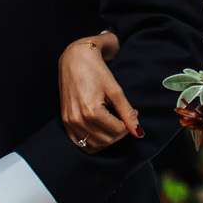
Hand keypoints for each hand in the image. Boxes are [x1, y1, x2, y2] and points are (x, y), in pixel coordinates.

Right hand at [60, 32, 140, 151]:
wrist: (74, 58)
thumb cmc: (95, 70)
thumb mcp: (115, 90)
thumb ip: (126, 113)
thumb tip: (138, 132)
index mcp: (92, 111)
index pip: (117, 131)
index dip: (129, 124)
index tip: (132, 112)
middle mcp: (78, 119)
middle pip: (106, 140)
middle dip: (120, 132)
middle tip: (124, 118)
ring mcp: (69, 121)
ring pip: (94, 144)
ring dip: (108, 138)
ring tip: (113, 122)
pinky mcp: (65, 121)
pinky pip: (80, 142)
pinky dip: (92, 141)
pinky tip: (100, 130)